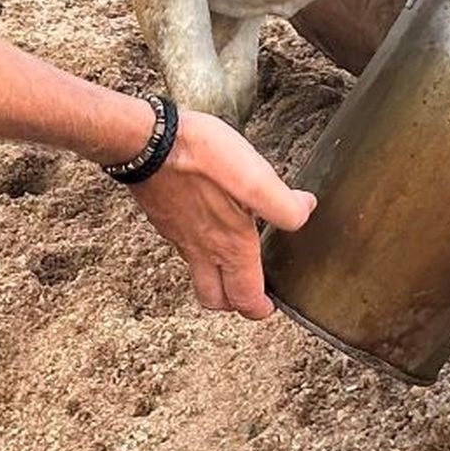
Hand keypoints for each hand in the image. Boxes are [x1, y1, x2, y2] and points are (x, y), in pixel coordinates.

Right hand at [123, 106, 311, 317]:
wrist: (146, 141)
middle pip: (215, 298)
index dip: (259, 309)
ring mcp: (180, 236)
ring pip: (198, 274)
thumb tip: (303, 210)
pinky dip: (199, 247)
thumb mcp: (254, 180)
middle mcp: (202, 249)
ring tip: (232, 261)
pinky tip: (208, 223)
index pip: (244, 298)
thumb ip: (283, 205)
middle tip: (248, 293)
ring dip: (216, 277)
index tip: (269, 306)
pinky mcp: (165, 218)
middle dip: (234, 303)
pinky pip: (184, 246)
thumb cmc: (198, 157)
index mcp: (229, 246)